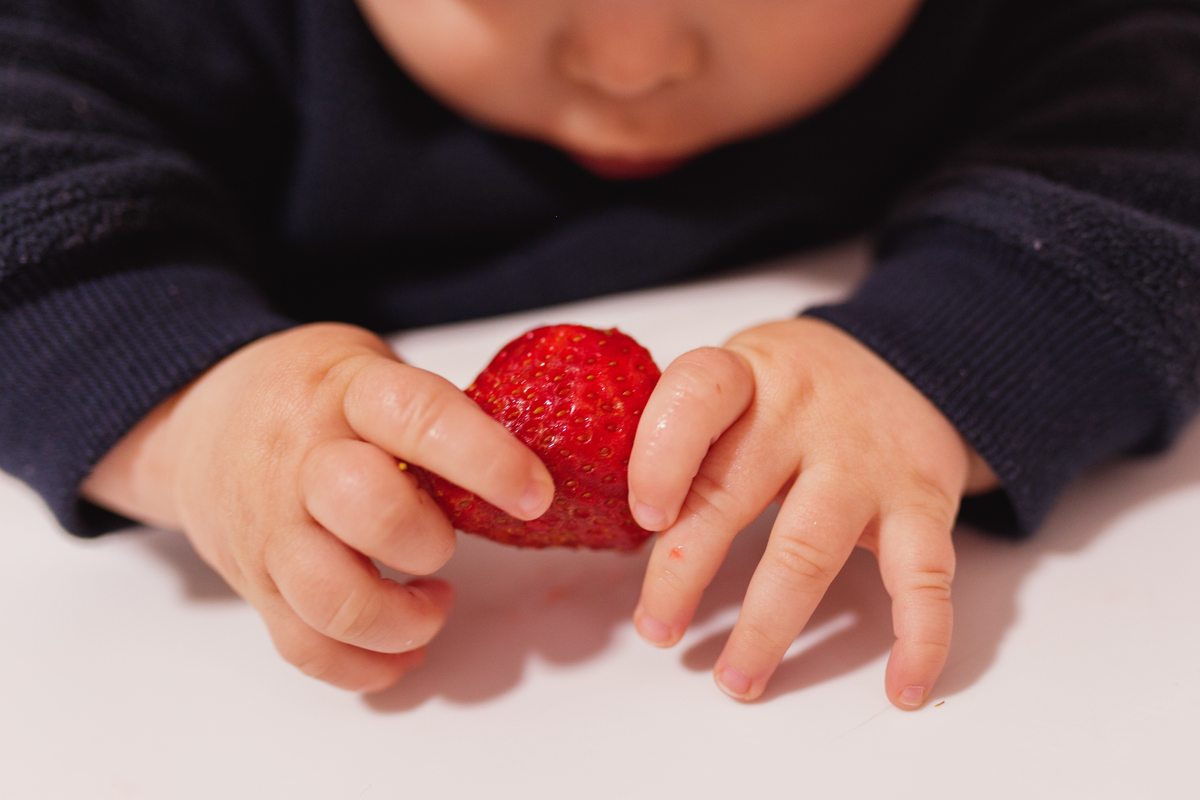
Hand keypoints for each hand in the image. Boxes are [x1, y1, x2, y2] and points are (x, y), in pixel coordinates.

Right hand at [82, 323, 554, 690]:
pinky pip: (306, 648)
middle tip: (447, 542)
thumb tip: (528, 464)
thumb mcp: (369, 367)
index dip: (484, 460)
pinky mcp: (257, 587)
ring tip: (432, 605)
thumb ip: (434, 413)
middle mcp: (301, 460)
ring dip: (402, 620)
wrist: (198, 416)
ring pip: (333, 598)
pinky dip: (367, 667)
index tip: (534, 494)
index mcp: (344, 392)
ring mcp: (272, 529)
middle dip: (429, 541)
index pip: (418, 417)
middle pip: (368, 510)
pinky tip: (403, 650)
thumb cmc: (308, 395)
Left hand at [626, 317, 996, 706]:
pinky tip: (900, 685)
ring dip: (768, 625)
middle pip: (732, 493)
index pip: (697, 397)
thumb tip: (619, 522)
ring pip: (810, 550)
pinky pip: (925, 577)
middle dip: (685, 571)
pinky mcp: (923, 502)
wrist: (914, 363)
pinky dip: (919, 638)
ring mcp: (866, 462)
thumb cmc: (797, 389)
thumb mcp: (738, 378)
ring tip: (737, 677)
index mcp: (746, 377)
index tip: (645, 517)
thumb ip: (686, 433)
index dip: (662, 455)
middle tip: (658, 630)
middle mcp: (804, 415)